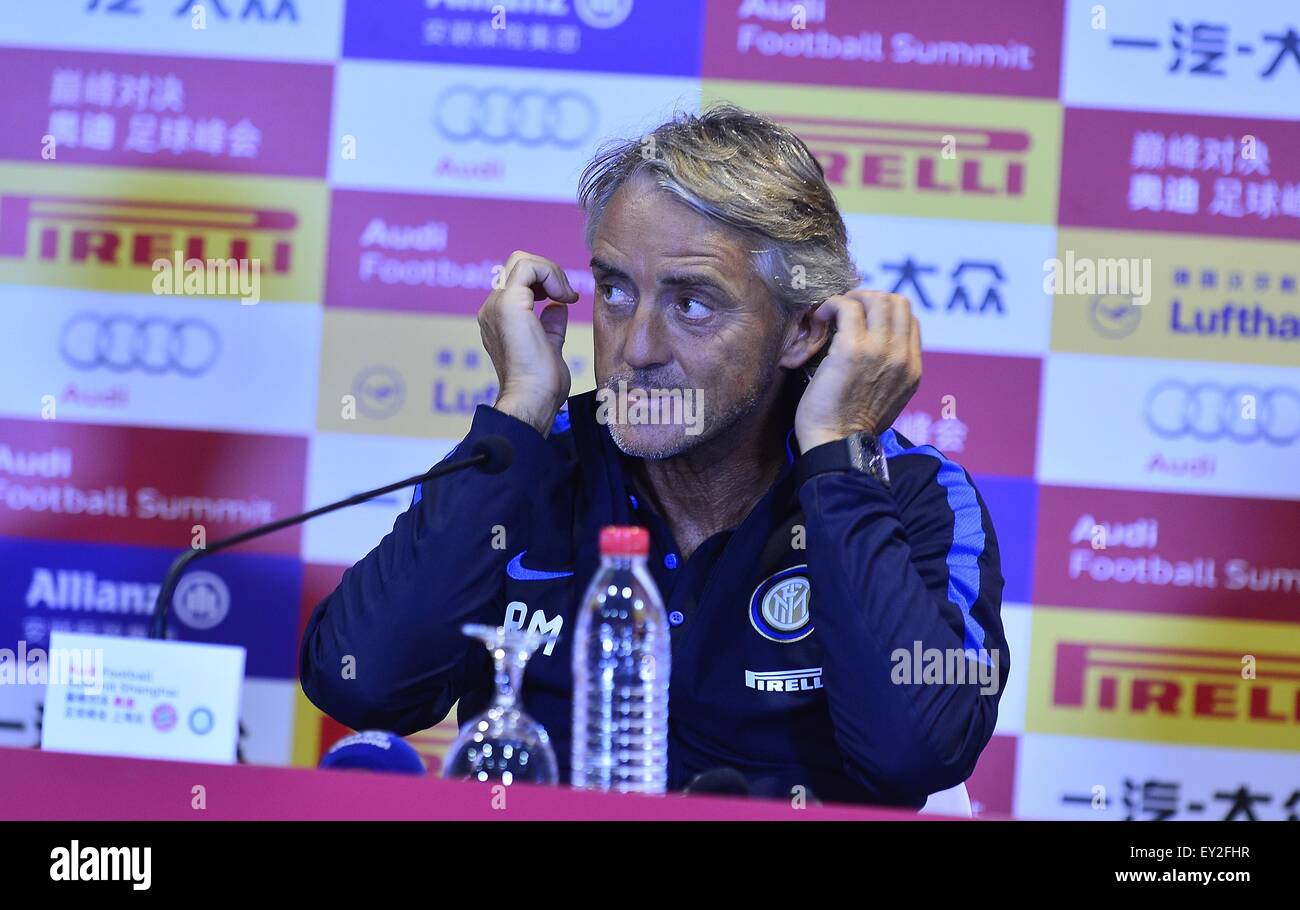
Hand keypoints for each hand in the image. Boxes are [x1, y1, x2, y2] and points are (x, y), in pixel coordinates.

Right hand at [477, 250, 579, 435]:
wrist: (533, 399)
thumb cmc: (542, 384)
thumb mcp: (550, 346)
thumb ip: (550, 324)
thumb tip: (556, 306)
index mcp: (499, 320)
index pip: (519, 281)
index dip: (546, 282)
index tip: (566, 300)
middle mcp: (492, 310)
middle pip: (517, 265)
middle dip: (548, 272)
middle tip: (567, 295)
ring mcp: (496, 305)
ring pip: (521, 261)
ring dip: (551, 272)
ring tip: (566, 295)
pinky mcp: (507, 303)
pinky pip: (528, 267)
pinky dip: (550, 273)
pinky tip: (563, 296)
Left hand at [794, 290, 921, 451]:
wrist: (837, 445)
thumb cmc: (851, 428)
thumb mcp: (888, 400)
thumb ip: (890, 373)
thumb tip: (877, 354)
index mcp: (912, 369)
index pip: (910, 321)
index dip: (884, 312)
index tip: (861, 320)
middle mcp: (902, 357)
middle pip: (898, 302)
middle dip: (870, 298)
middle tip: (846, 310)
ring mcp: (880, 351)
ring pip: (876, 299)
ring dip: (851, 298)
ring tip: (833, 313)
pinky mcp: (852, 349)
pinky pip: (847, 307)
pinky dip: (832, 305)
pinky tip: (821, 318)